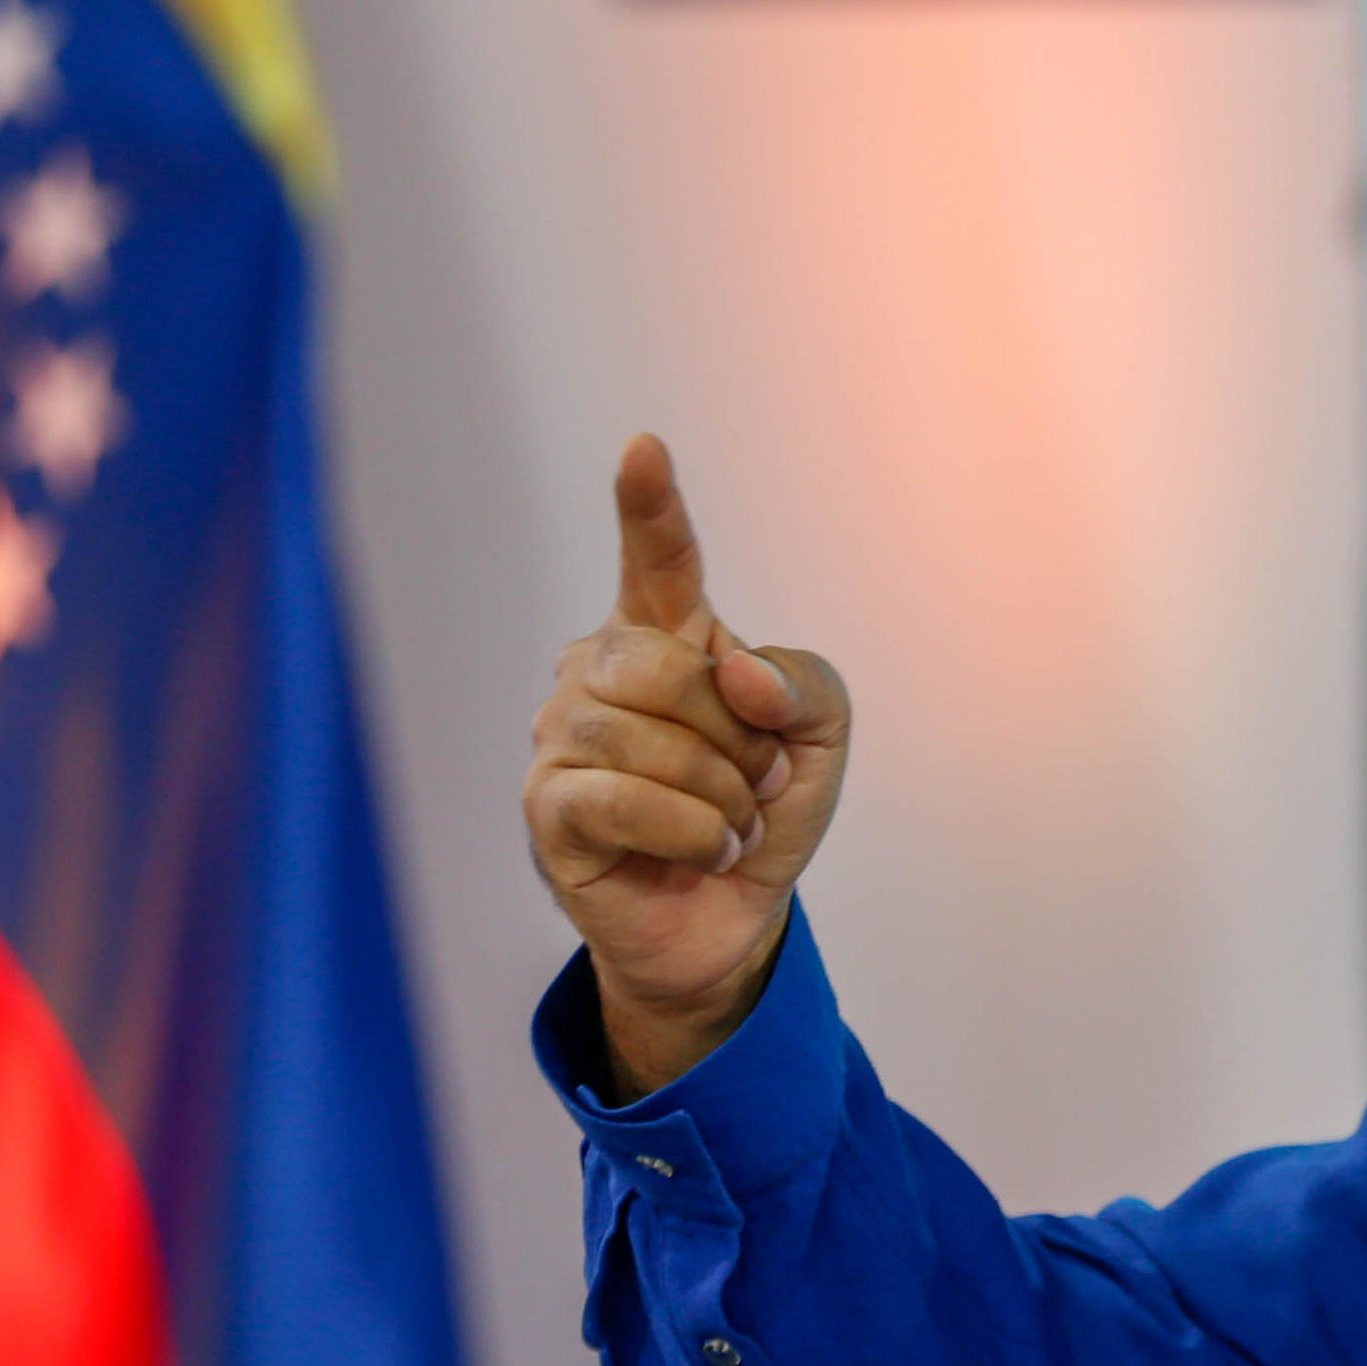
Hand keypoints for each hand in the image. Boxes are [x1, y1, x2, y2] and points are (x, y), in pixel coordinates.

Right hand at [522, 436, 851, 1095]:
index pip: (656, 560)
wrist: (731, 917)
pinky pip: (624, 800)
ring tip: (730, 823)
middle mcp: (596, 672)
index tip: (645, 448)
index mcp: (664, 636)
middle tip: (757, 780)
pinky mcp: (548, 810)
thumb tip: (734, 673)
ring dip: (721, 794)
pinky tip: (707, 852)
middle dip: (738, 735)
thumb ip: (801, 682)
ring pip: (647, 739)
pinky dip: (691, 832)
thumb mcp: (818, 738)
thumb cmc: (762, 808)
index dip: (650, 506)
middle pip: (667, 665)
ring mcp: (560, 738)